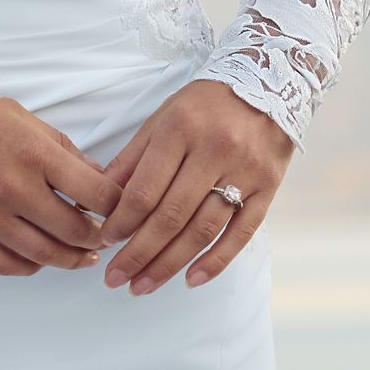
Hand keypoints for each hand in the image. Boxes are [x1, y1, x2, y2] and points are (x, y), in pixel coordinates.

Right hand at [0, 97, 118, 278]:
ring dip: (72, 259)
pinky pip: (8, 264)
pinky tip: (43, 260)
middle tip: (107, 235)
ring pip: (45, 254)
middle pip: (76, 230)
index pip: (96, 192)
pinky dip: (32, 267)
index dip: (118, 205)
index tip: (122, 208)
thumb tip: (97, 178)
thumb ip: (63, 149)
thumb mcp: (22, 118)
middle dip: (100, 236)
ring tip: (85, 256)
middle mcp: (15, 190)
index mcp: (34, 154)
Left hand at [94, 79, 292, 295]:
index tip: (105, 242)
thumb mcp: (163, 118)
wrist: (271, 83)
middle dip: (138, 253)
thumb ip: (132, 159)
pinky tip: (191, 279)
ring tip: (144, 286)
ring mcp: (244, 172)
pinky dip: (216, 261)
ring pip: (202, 230)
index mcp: (181, 130)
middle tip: (116, 279)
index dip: (122, 222)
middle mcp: (214, 151)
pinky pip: (241, 233)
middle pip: (171, 216)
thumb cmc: (206, 104)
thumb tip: (99, 198)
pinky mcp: (267, 188)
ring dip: (170, 264)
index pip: (145, 189)